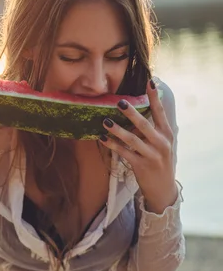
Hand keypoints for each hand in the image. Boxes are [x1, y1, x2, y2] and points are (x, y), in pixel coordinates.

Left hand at [99, 79, 176, 212]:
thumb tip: (136, 112)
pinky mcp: (141, 166)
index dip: (155, 97)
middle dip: (131, 113)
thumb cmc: (159, 162)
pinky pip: (124, 153)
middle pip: (145, 125)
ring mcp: (152, 155)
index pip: (161, 112)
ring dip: (117, 130)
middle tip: (119, 101)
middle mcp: (161, 143)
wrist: (163, 189)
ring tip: (105, 121)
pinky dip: (113, 145)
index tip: (150, 81)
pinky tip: (102, 138)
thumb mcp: (161, 144)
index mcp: (167, 134)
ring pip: (133, 139)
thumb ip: (152, 130)